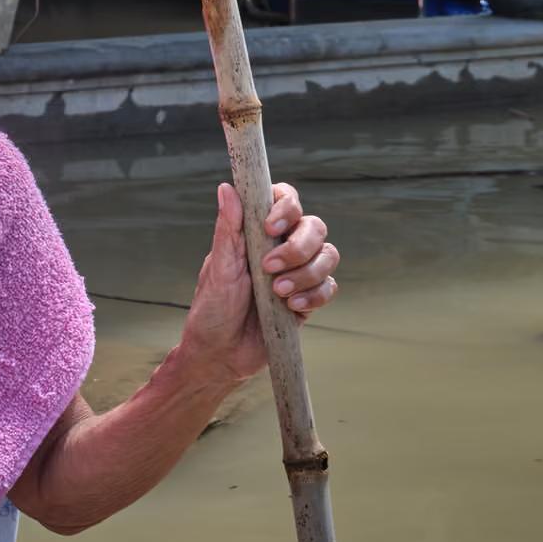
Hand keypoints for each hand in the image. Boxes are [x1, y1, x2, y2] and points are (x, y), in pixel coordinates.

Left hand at [180, 181, 339, 382]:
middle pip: (314, 227)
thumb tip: (226, 188)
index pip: (286, 200)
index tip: (269, 226)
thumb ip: (228, 229)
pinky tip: (291, 307)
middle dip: (299, 246)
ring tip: (278, 292)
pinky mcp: (308, 299)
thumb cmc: (213, 307)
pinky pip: (329, 287)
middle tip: (270, 268)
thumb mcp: (218, 267)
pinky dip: (314, 295)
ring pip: (328, 255)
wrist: (221, 353)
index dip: (287, 205)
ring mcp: (298, 273)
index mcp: (258, 233)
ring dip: (306, 273)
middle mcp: (282, 248)